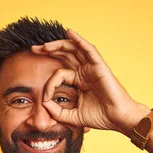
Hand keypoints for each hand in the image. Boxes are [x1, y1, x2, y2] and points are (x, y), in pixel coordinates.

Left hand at [31, 29, 147, 134]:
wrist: (118, 119)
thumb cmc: (101, 117)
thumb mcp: (73, 116)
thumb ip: (57, 112)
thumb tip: (43, 104)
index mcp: (79, 81)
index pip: (59, 74)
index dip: (49, 84)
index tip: (44, 97)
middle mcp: (85, 72)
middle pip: (65, 55)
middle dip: (49, 51)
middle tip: (34, 49)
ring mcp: (92, 68)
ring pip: (74, 50)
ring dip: (59, 45)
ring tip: (45, 45)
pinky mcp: (99, 66)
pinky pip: (89, 50)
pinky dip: (79, 40)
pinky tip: (70, 33)